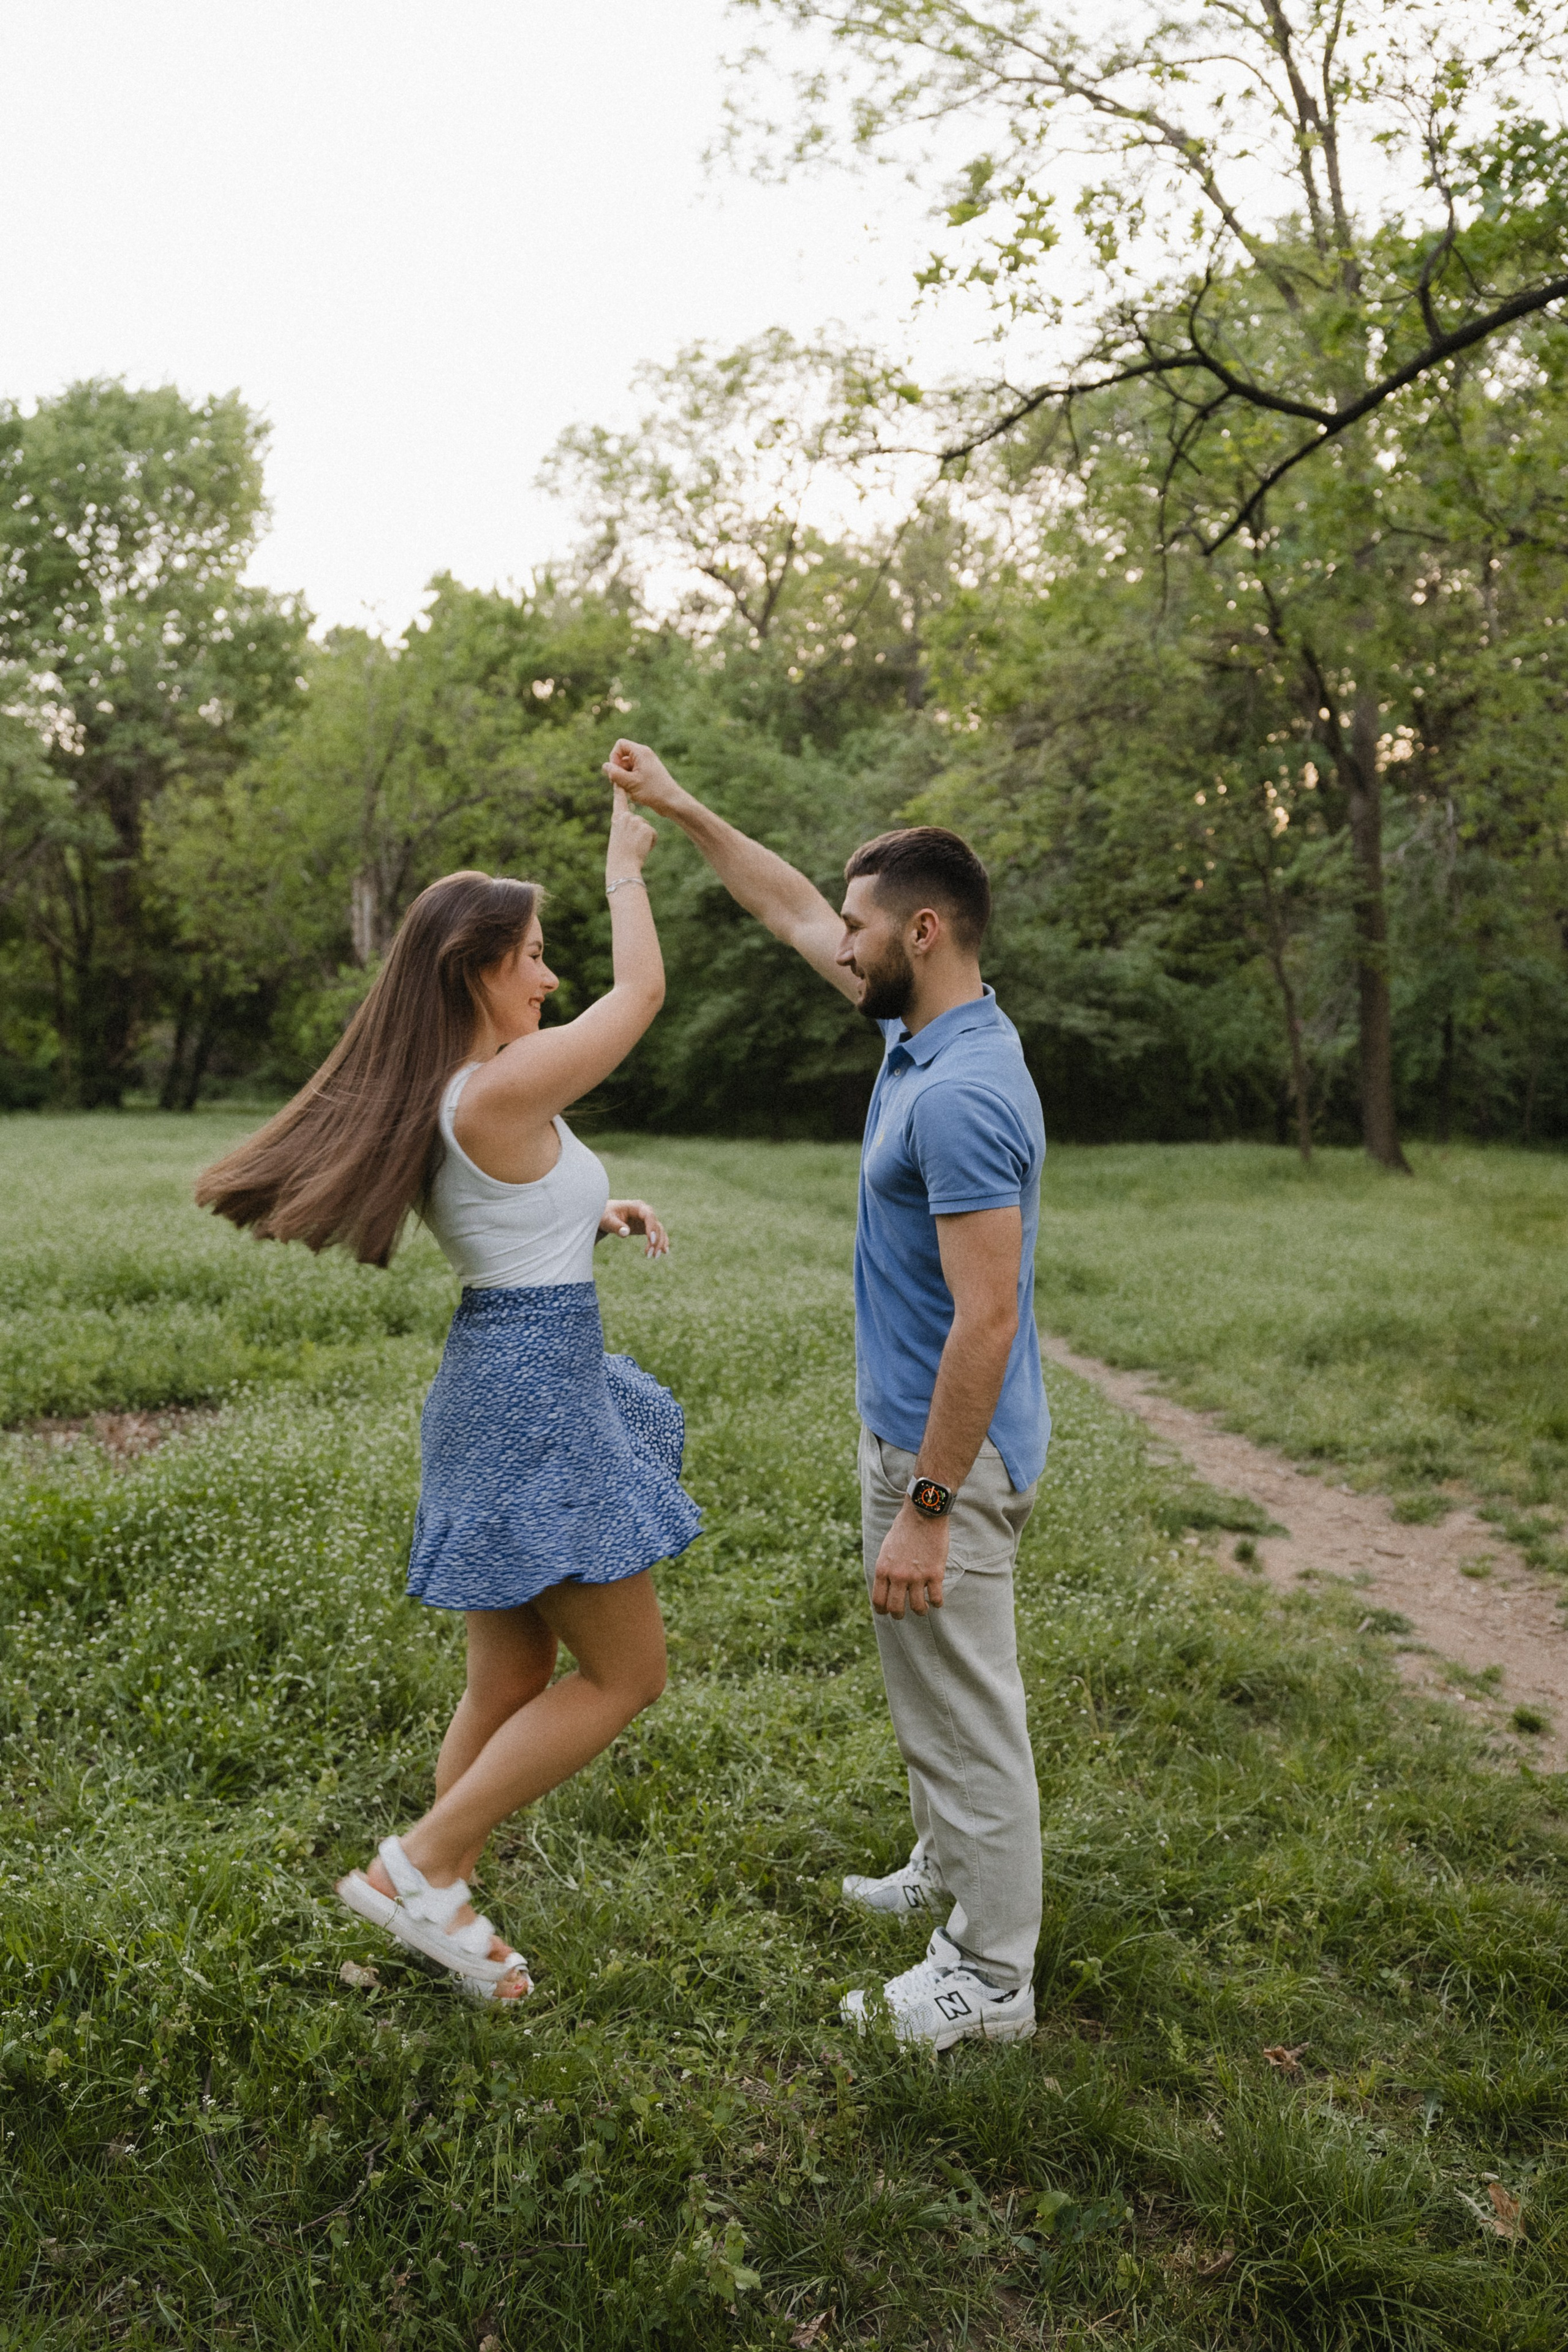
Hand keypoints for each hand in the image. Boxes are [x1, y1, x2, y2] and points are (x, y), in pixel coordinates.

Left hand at [597, 1198, 669, 1258]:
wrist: (606, 1215)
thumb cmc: (606, 1215)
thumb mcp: (607, 1220)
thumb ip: (616, 1226)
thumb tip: (625, 1233)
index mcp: (637, 1206)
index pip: (649, 1215)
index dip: (652, 1227)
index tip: (651, 1240)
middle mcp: (645, 1212)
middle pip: (656, 1225)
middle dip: (656, 1240)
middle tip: (650, 1254)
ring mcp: (647, 1220)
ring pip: (659, 1231)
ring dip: (659, 1244)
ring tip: (655, 1257)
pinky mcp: (647, 1227)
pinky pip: (658, 1234)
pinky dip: (661, 1243)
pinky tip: (664, 1252)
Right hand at [603, 739, 687, 817]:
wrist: (671, 802)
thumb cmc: (653, 791)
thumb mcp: (630, 782)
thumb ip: (615, 773)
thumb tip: (605, 766)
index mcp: (641, 752)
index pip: (620, 745)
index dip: (614, 757)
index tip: (616, 771)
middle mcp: (644, 755)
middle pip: (622, 757)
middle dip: (618, 770)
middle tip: (619, 784)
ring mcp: (646, 765)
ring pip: (626, 768)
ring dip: (623, 779)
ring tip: (630, 791)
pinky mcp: (647, 774)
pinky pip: (632, 774)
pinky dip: (630, 783)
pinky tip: (635, 793)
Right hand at [606, 784, 655, 880]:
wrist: (623, 864)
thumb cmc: (620, 854)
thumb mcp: (619, 836)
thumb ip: (625, 826)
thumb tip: (636, 820)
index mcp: (617, 818)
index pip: (619, 800)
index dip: (619, 789)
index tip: (618, 778)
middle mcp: (626, 817)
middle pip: (639, 820)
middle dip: (639, 833)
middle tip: (631, 844)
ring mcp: (636, 821)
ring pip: (646, 828)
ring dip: (645, 838)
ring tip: (636, 847)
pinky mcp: (646, 828)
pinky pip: (652, 834)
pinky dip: (650, 843)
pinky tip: (642, 848)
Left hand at [871, 1504, 950, 1618]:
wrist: (923, 1514)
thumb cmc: (904, 1528)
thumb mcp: (886, 1548)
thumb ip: (886, 1567)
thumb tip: (886, 1583)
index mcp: (883, 1569)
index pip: (878, 1601)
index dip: (882, 1610)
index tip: (887, 1611)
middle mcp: (898, 1576)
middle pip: (895, 1608)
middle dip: (899, 1615)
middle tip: (903, 1614)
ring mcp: (917, 1576)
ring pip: (917, 1607)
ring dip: (920, 1611)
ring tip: (923, 1608)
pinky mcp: (935, 1574)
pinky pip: (935, 1598)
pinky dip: (936, 1603)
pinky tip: (936, 1600)